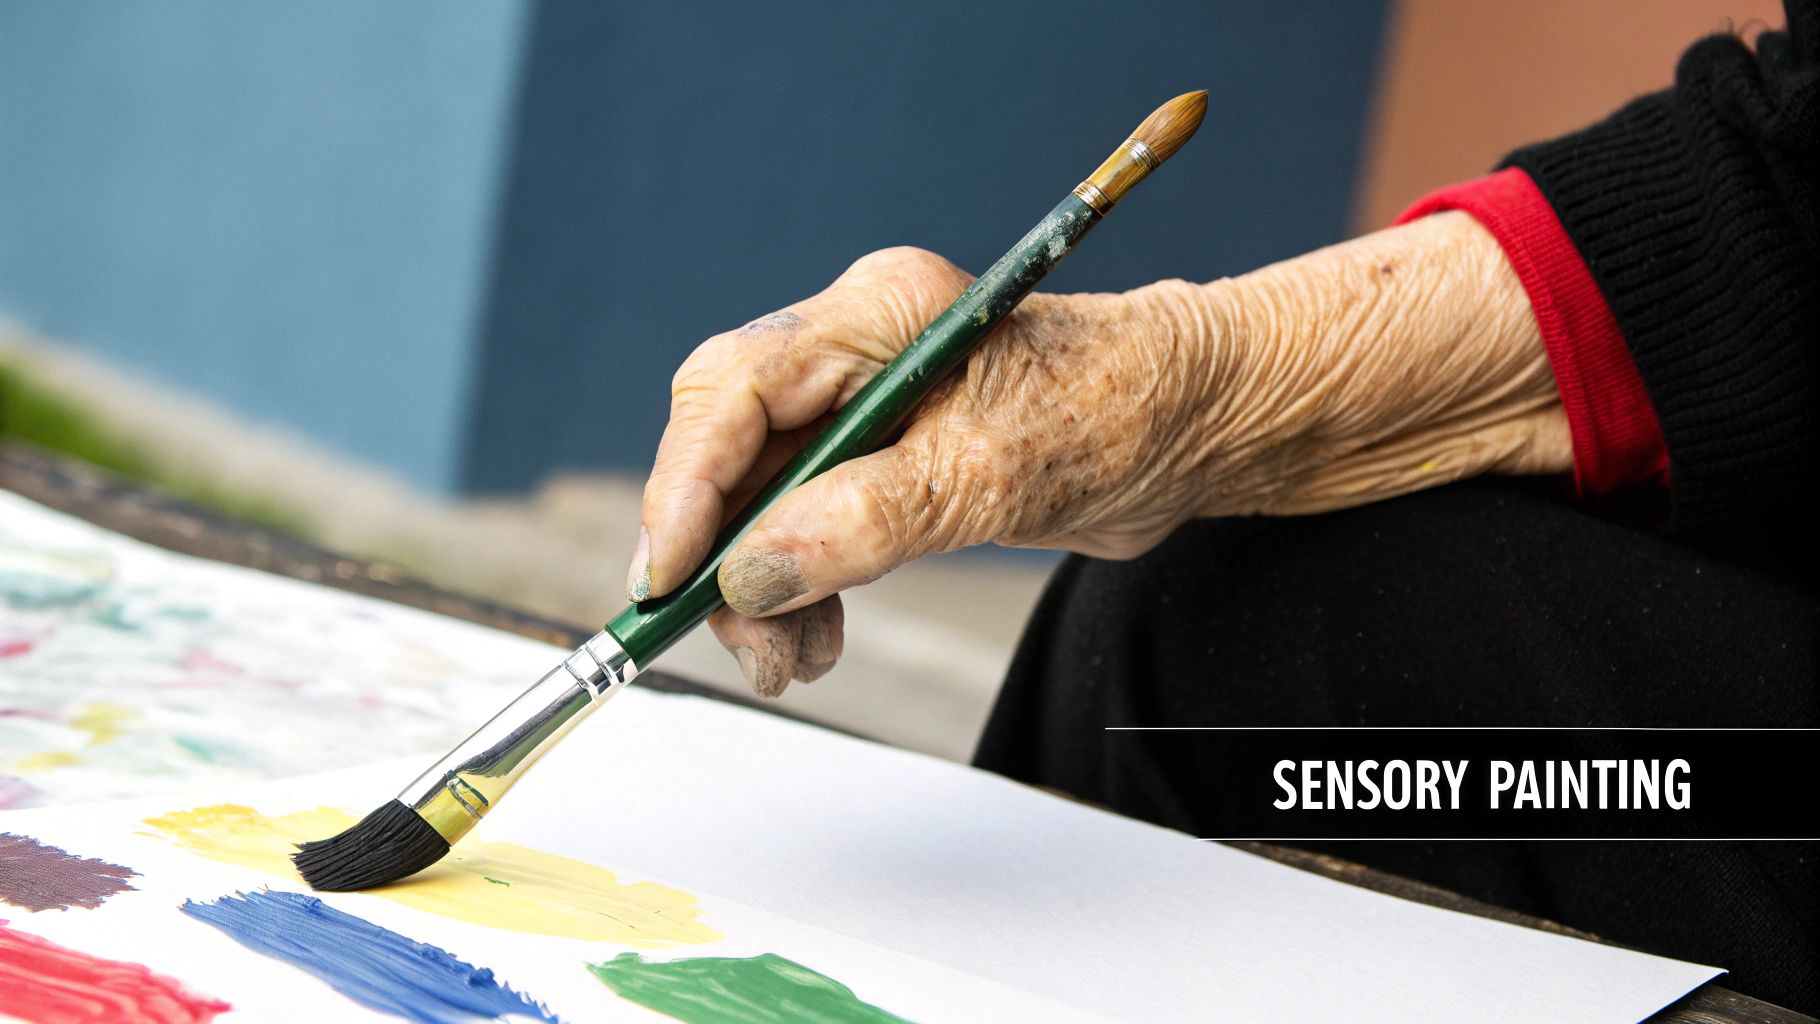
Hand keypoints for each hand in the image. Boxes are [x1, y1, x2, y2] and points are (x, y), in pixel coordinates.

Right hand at [627, 211, 1570, 694]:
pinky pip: (805, 530)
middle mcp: (854, 352)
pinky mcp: (882, 462)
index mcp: (875, 314)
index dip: (688, 484)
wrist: (1197, 428)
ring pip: (760, 502)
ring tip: (790, 662)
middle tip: (738, 639)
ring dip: (760, 589)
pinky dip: (800, 590)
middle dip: (722, 553)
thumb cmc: (1122, 412)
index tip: (672, 573)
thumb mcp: (1002, 472)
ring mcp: (863, 409)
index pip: (735, 388)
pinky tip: (815, 640)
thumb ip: (875, 518)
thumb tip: (756, 570)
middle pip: (732, 450)